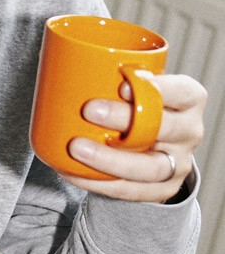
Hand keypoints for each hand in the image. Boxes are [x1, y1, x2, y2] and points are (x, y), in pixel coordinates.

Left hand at [61, 73, 206, 202]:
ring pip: (150, 168)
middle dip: (124, 119)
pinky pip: (132, 191)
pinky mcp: (163, 188)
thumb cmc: (139, 101)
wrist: (154, 140)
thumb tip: (65, 61)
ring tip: (76, 147)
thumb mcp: (137, 83)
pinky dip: (99, 183)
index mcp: (188, 99)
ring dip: (110, 160)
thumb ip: (115, 75)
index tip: (122, 84)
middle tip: (89, 109)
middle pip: (164, 128)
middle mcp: (188, 131)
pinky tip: (72, 171)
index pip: (182, 92)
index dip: (157, 88)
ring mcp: (178, 163)